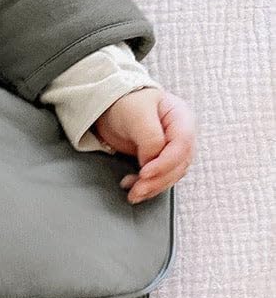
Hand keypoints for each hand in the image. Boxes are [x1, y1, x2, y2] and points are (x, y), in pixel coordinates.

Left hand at [94, 87, 195, 203]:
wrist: (114, 107)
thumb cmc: (128, 103)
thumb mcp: (138, 114)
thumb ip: (149, 137)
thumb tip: (152, 161)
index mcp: (181, 118)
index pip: (182, 145)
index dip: (165, 163)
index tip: (144, 173)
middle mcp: (181, 135)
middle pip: (179, 164)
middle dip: (158, 181)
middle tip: (137, 190)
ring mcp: (173, 149)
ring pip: (171, 175)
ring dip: (153, 188)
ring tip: (133, 193)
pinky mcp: (161, 161)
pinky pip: (161, 178)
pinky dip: (148, 187)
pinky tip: (134, 188)